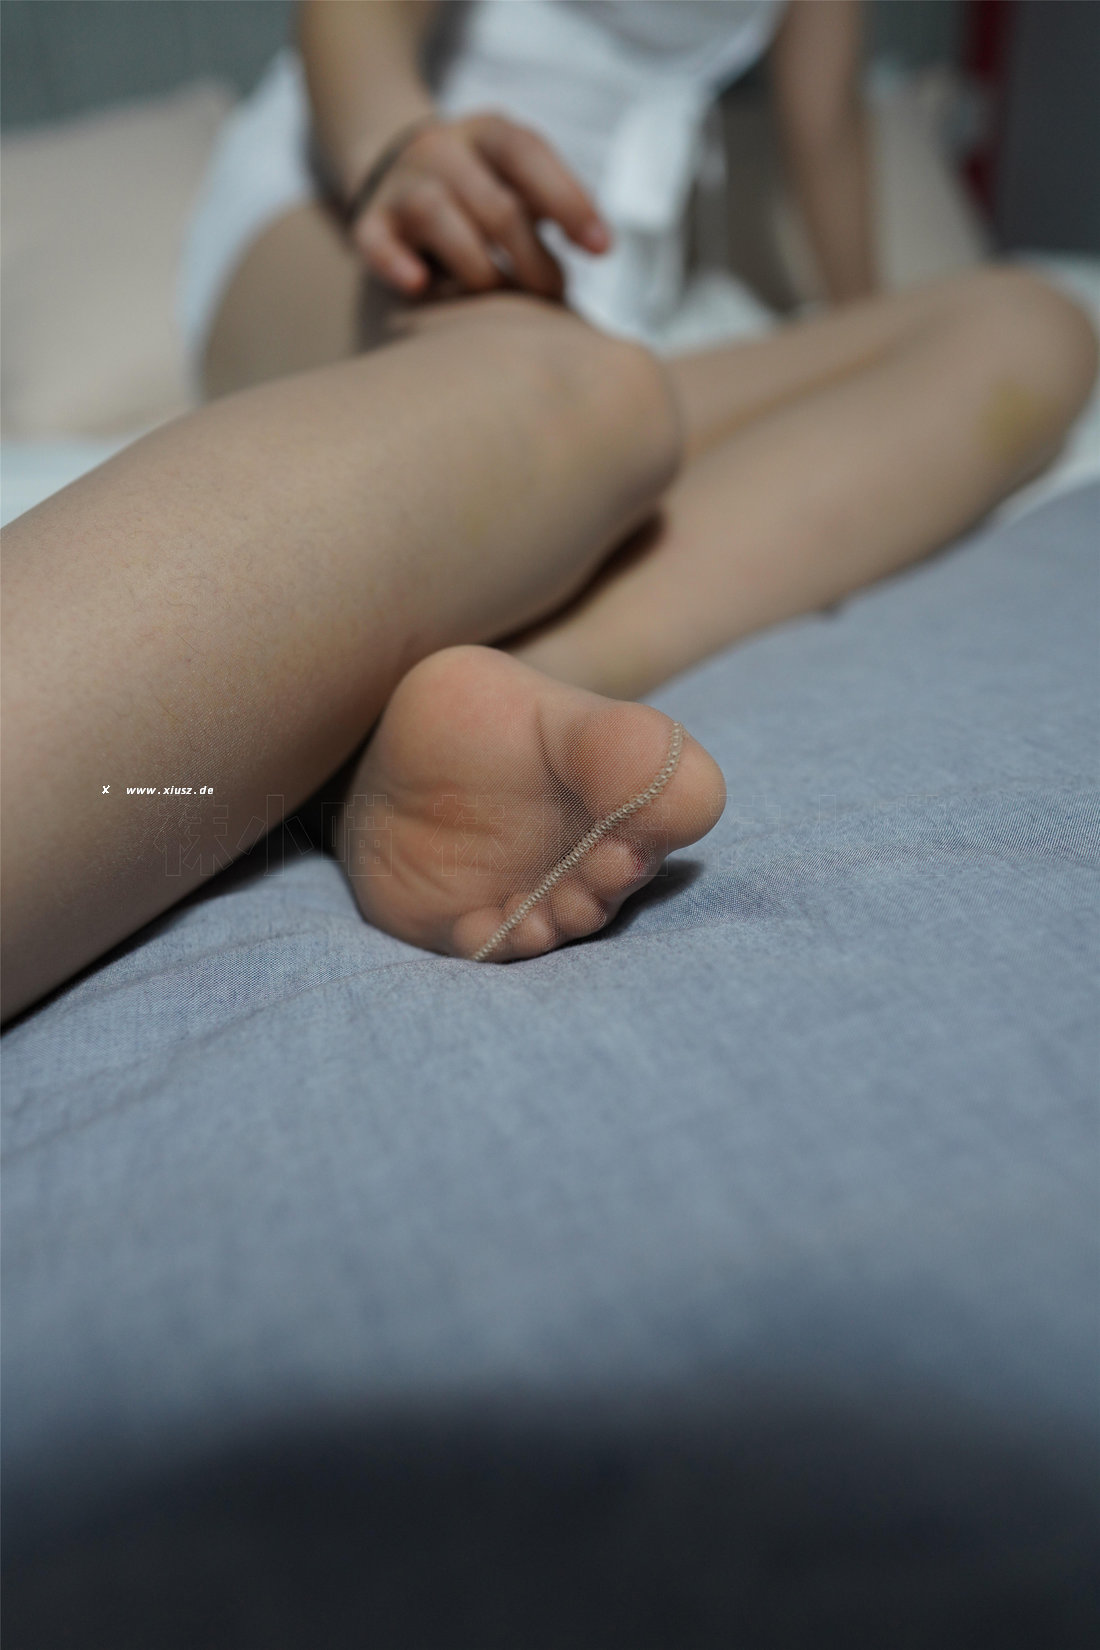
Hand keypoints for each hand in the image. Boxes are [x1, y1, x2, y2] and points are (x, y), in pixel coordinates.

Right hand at [348, 112, 610, 298]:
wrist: (395, 171)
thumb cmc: (481, 191)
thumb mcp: (518, 180)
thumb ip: (554, 205)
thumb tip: (600, 246)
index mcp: (488, 133)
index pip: (528, 154)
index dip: (567, 200)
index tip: (601, 250)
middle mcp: (441, 149)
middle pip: (494, 205)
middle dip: (532, 260)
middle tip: (553, 296)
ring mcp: (401, 184)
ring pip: (437, 216)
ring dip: (479, 269)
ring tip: (500, 296)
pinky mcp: (370, 222)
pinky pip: (377, 242)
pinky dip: (395, 262)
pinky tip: (419, 285)